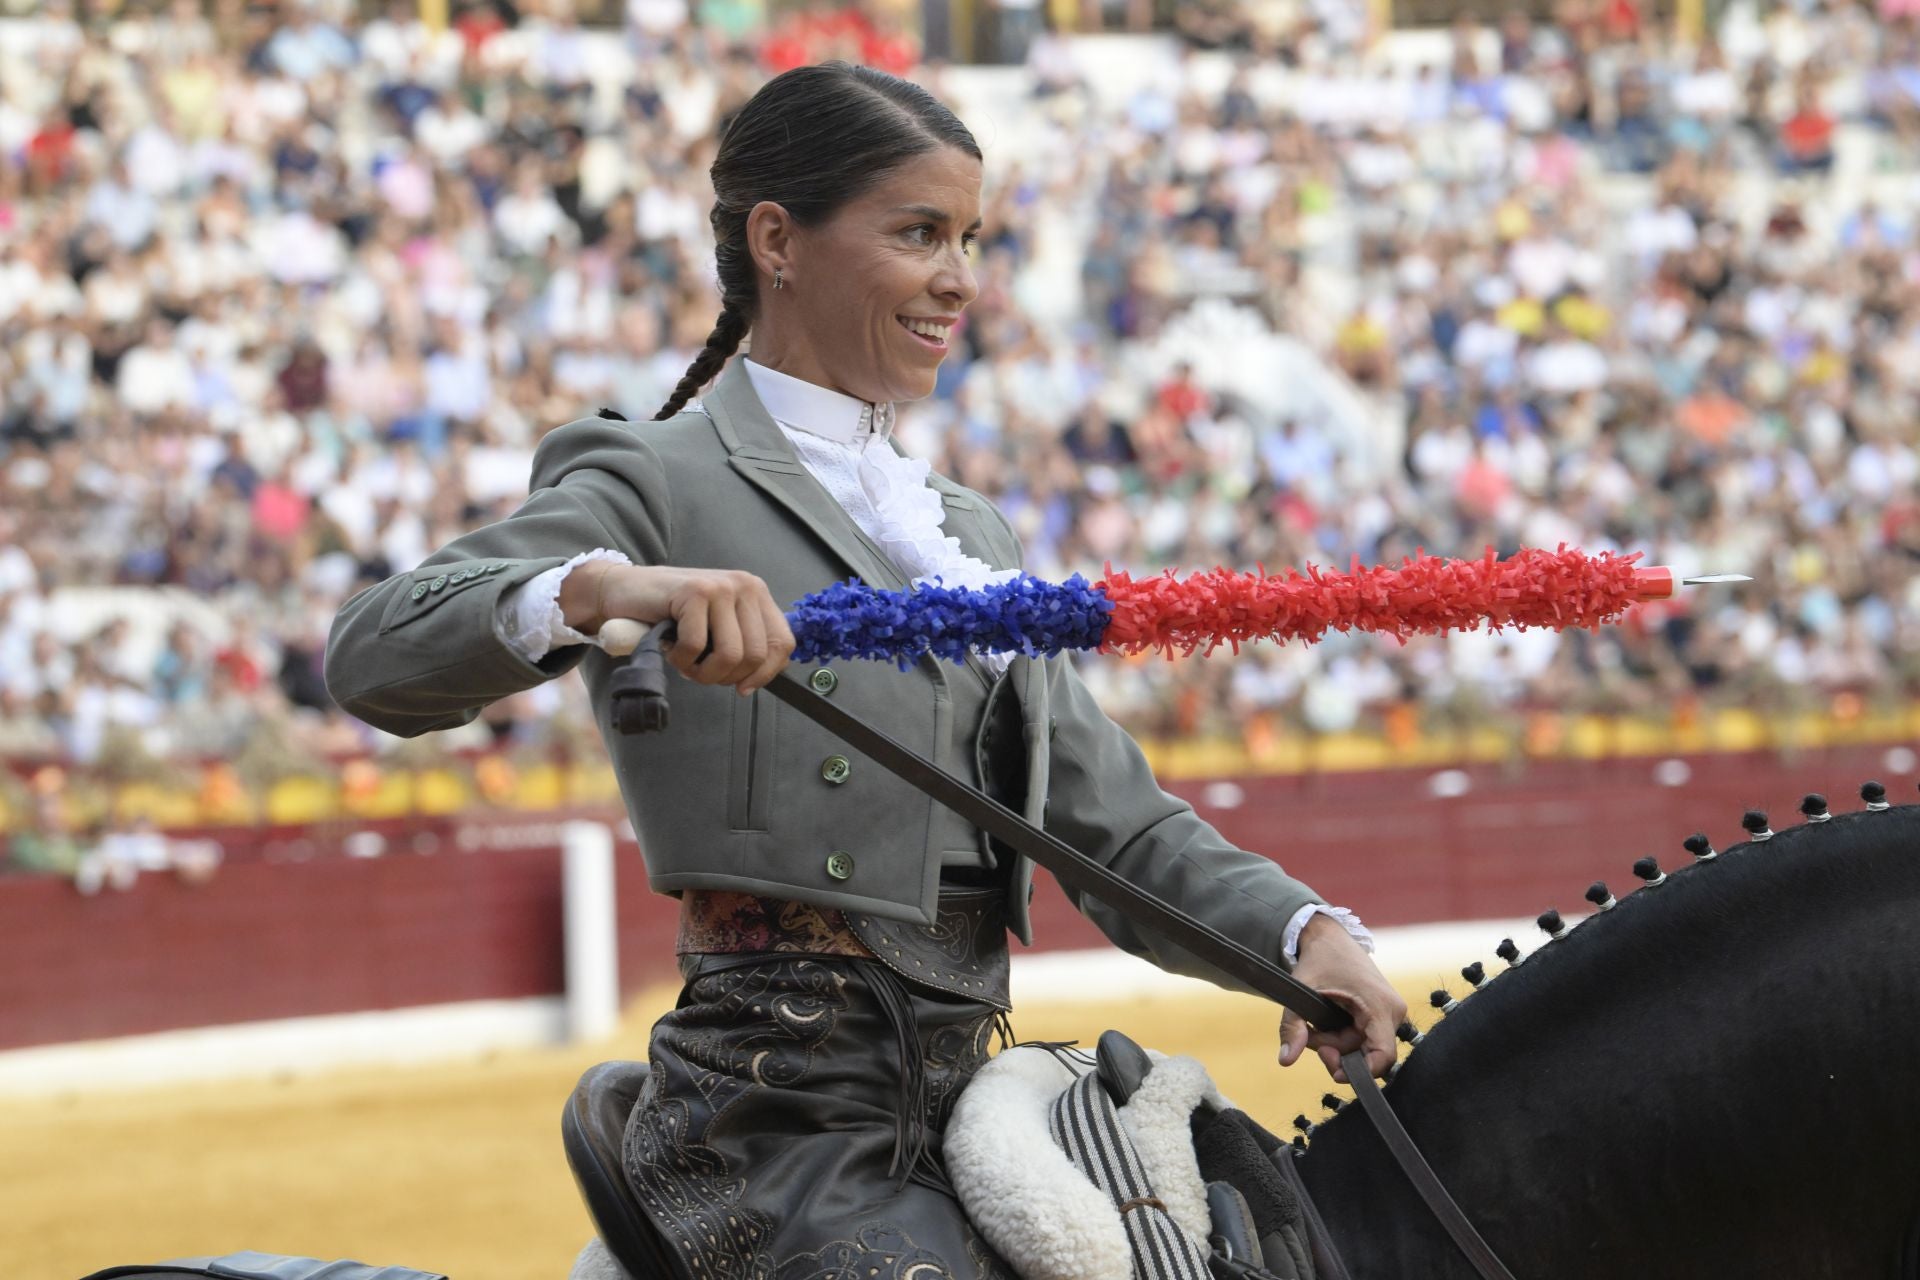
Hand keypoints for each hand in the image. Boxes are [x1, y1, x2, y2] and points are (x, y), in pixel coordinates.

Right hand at [568, 563, 794, 694]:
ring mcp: (720, 586)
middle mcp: (745, 586)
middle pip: (755, 655)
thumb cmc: (671, 615)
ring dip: (703, 673)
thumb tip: (758, 679)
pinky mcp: (694, 592)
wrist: (624, 590)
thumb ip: (742, 643)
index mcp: (756, 594)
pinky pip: (696, 647)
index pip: (782, 643)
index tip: (742, 687)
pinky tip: (670, 649)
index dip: (765, 674)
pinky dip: (681, 660)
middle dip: (725, 677)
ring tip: (686, 664)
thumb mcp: (716, 627)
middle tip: (700, 672)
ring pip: (730, 655)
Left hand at [1277, 913, 1406, 1081]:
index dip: (1361, 1072)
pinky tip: (1327, 1022)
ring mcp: (1390, 1013)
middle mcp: (1393, 1012)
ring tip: (1314, 1023)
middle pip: (1366, 1054)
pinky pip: (1363, 1037)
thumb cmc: (1319, 959)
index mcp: (1381, 1006)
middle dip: (1334, 1049)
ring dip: (1335, 1042)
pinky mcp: (1382, 1013)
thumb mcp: (1301, 992)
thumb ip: (1292, 1027)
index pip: (1383, 1056)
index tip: (1333, 1070)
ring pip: (1362, 1047)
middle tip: (1310, 1034)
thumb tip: (1285, 1061)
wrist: (1329, 937)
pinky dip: (1342, 1035)